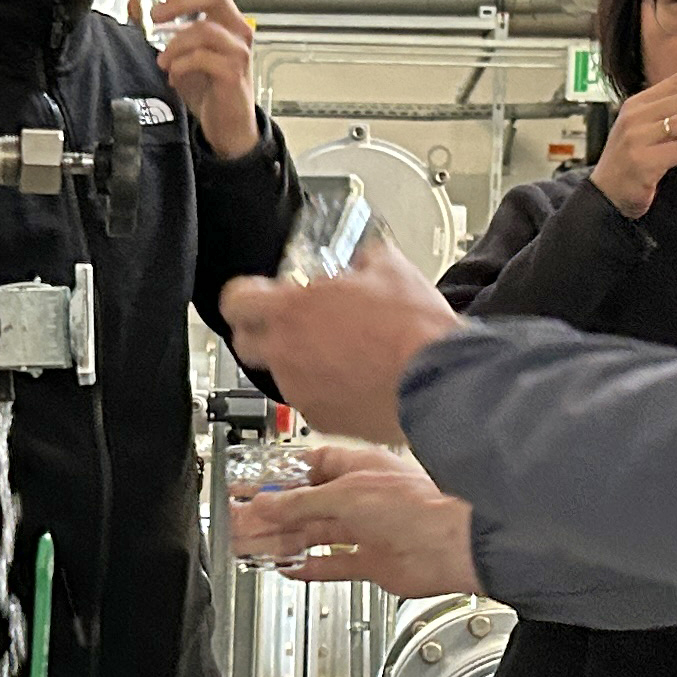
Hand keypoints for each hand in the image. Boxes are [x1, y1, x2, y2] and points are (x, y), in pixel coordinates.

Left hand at [147, 0, 260, 158]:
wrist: (227, 123)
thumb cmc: (208, 84)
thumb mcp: (180, 52)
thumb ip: (162, 28)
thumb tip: (135, 5)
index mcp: (227, 19)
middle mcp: (238, 29)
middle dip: (180, 1)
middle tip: (155, 15)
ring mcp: (238, 51)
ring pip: (205, 29)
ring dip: (175, 42)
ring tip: (162, 59)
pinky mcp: (234, 72)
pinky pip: (203, 58)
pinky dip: (182, 64)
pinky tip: (174, 74)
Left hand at [220, 238, 460, 444]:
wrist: (442, 381)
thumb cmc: (415, 329)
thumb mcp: (390, 269)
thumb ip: (363, 258)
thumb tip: (365, 256)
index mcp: (292, 310)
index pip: (234, 300)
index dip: (243, 296)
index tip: (254, 296)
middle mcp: (286, 353)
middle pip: (245, 343)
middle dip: (262, 333)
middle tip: (290, 325)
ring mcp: (301, 390)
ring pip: (282, 374)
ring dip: (300, 363)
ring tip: (339, 354)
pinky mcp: (322, 420)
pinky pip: (310, 401)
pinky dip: (325, 392)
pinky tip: (355, 380)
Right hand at [235, 446, 479, 597]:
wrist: (450, 545)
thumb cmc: (414, 507)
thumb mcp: (345, 495)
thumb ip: (301, 503)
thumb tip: (267, 503)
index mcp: (359, 469)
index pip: (310, 469)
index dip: (279, 480)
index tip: (252, 488)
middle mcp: (363, 497)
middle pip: (308, 505)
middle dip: (274, 514)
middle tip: (243, 522)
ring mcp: (368, 530)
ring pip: (316, 535)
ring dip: (284, 541)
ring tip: (254, 547)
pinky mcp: (373, 561)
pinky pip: (334, 564)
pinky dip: (311, 567)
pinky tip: (290, 567)